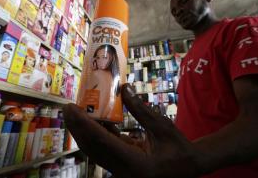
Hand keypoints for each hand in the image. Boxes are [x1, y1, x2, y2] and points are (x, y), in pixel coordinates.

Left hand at [64, 84, 202, 177]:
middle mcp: (123, 171)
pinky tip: (93, 120)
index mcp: (135, 164)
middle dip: (77, 127)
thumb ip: (141, 110)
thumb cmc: (180, 149)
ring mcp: (121, 171)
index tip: (71, 108)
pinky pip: (104, 150)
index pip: (102, 141)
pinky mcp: (122, 166)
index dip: (83, 124)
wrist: (189, 168)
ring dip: (84, 131)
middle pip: (92, 147)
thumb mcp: (163, 127)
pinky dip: (97, 135)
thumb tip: (123, 88)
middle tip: (69, 107)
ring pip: (95, 150)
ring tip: (76, 113)